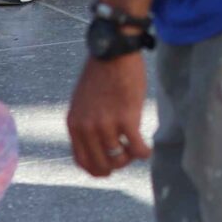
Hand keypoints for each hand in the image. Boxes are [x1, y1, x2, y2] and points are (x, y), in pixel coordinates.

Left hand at [66, 54, 151, 176]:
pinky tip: (147, 150)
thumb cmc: (101, 73)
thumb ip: (86, 122)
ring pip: (119, 158)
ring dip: (130, 157)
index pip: (82, 160)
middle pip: (101, 164)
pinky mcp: (126, 118)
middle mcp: (87, 128)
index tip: (107, 169)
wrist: (113, 51)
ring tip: (137, 149)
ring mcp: (106, 124)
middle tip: (126, 158)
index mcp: (74, 124)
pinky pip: (137, 148)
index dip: (96, 169)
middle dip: (115, 165)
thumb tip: (98, 143)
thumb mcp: (83, 102)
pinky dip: (144, 153)